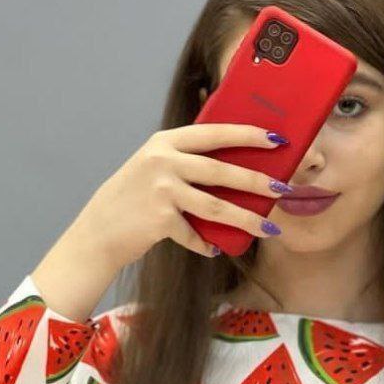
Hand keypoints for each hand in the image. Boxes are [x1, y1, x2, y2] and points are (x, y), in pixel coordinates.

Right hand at [75, 121, 295, 268]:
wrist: (99, 230)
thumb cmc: (133, 199)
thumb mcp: (154, 167)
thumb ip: (185, 161)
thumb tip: (234, 168)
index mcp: (166, 142)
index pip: (215, 133)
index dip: (248, 135)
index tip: (277, 139)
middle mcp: (163, 161)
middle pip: (222, 171)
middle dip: (258, 182)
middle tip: (284, 189)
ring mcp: (161, 190)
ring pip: (216, 206)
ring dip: (246, 220)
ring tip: (269, 229)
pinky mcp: (160, 219)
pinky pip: (195, 235)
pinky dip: (207, 245)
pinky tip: (215, 250)